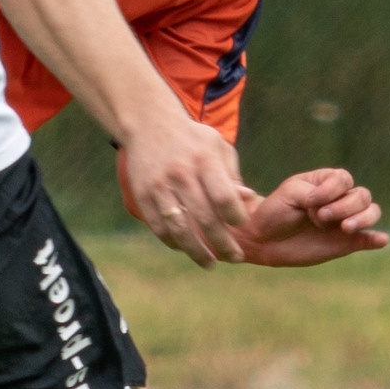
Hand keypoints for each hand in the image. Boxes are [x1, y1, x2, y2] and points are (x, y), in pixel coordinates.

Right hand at [118, 108, 257, 267]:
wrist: (148, 124)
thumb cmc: (192, 139)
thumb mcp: (217, 147)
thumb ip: (232, 176)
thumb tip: (247, 202)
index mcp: (204, 160)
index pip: (224, 197)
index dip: (237, 217)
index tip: (242, 224)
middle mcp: (181, 174)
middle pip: (205, 219)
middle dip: (223, 244)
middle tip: (236, 257)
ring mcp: (159, 186)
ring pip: (180, 229)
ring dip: (197, 252)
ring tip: (211, 264)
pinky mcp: (142, 195)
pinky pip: (159, 227)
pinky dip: (174, 243)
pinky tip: (186, 249)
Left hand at [241, 166, 388, 267]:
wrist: (264, 238)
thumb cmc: (276, 210)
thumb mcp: (291, 193)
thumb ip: (314, 194)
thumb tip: (333, 211)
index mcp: (327, 183)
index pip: (344, 179)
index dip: (331, 189)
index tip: (310, 201)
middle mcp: (340, 200)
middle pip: (362, 196)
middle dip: (344, 206)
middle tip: (321, 218)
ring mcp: (345, 221)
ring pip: (371, 213)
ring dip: (363, 219)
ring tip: (345, 228)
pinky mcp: (346, 243)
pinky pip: (368, 239)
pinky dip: (377, 239)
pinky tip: (380, 240)